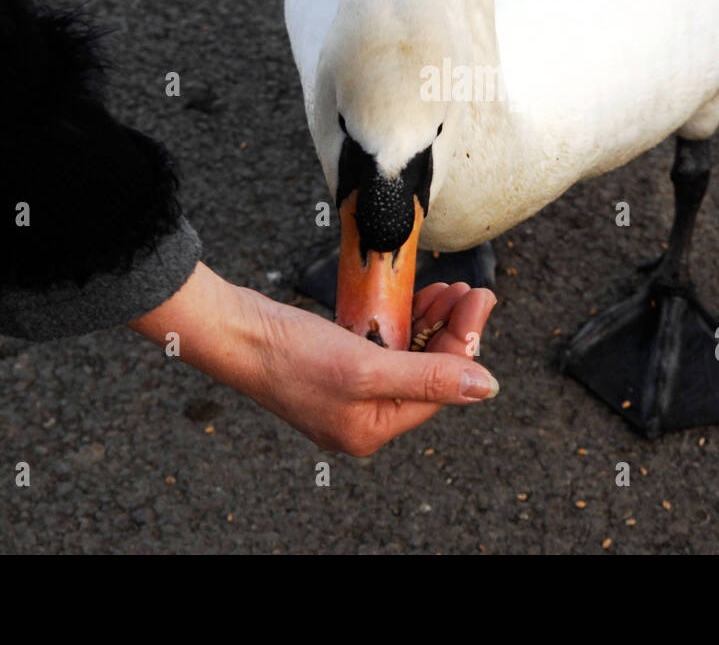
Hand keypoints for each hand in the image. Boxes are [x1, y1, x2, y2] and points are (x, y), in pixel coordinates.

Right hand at [129, 263, 498, 455]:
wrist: (233, 331)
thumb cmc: (289, 355)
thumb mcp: (366, 367)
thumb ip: (428, 377)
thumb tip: (484, 388)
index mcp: (371, 430)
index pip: (439, 388)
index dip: (464, 343)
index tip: (480, 301)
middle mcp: (363, 416)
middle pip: (427, 371)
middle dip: (451, 329)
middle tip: (471, 291)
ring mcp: (350, 390)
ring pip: (409, 354)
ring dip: (431, 320)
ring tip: (448, 288)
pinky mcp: (338, 363)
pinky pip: (385, 344)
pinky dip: (404, 320)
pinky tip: (418, 297)